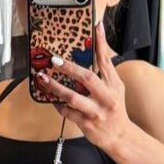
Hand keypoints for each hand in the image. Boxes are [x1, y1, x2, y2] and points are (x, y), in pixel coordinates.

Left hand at [35, 21, 131, 154]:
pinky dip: (58, 105)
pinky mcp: (87, 124)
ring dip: (55, 88)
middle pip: (87, 78)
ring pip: (73, 98)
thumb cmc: (115, 110)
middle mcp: (106, 97)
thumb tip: (96, 50)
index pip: (106, 61)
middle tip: (54, 60)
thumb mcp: (115, 88)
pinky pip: (68, 112)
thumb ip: (105, 71)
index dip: (101, 43)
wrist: (120, 136)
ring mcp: (96, 112)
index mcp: (114, 85)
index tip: (95, 27)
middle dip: (69, 68)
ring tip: (43, 79)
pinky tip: (51, 98)